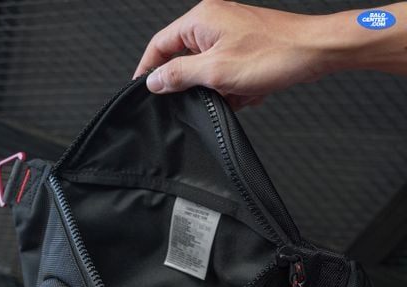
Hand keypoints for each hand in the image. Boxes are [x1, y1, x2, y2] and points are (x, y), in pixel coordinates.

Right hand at [133, 0, 326, 108]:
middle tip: (209, 95)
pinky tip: (250, 89)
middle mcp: (213, 23)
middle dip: (197, 85)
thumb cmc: (272, 54)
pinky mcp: (243, 47)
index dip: (148, 68)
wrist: (314, 52)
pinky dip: (234, 87)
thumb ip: (178, 75)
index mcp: (200, 21)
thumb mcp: (215, 71)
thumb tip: (153, 80)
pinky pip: (226, 73)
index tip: (143, 87)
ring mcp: (230, 34)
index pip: (160, 44)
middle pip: (185, 60)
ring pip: (208, 71)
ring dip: (220, 89)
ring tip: (239, 91)